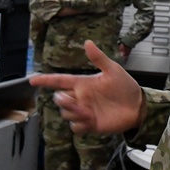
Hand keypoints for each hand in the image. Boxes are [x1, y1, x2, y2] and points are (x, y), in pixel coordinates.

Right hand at [29, 40, 144, 134]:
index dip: (45, 80)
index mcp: (82, 83)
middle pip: (60, 99)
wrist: (137, 106)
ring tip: (88, 112)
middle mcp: (80, 97)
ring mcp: (84, 111)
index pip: (59, 80)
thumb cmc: (125, 86)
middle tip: (73, 100)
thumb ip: (98, 58)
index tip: (32, 80)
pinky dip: (80, 125)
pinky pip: (76, 127)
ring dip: (73, 113)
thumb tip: (87, 42)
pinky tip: (91, 120)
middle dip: (62, 100)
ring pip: (66, 114)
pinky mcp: (90, 124)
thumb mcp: (113, 70)